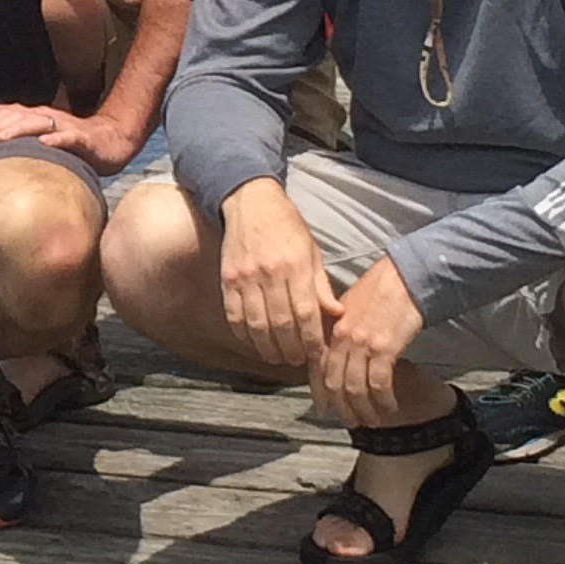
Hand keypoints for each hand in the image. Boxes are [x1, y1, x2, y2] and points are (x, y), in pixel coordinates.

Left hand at [0, 99, 139, 173]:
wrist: (113, 140)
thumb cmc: (74, 139)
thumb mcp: (43, 130)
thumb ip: (19, 122)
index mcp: (38, 117)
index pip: (9, 116)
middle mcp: (49, 118)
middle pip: (19, 117)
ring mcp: (66, 127)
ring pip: (39, 124)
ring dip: (18, 130)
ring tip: (0, 139)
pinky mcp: (84, 139)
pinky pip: (69, 138)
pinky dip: (56, 140)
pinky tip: (44, 144)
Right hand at [217, 179, 336, 365]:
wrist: (252, 202)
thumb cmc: (287, 227)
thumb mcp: (312, 251)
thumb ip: (321, 286)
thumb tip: (336, 315)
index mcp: (296, 266)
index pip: (305, 313)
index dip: (310, 339)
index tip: (315, 354)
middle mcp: (270, 272)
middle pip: (280, 323)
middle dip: (290, 349)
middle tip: (296, 361)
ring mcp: (246, 276)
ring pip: (256, 324)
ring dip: (267, 347)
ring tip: (276, 357)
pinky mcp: (227, 278)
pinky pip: (234, 315)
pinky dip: (243, 334)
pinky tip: (253, 342)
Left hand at [309, 256, 425, 427]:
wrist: (404, 276)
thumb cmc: (381, 289)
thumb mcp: (350, 307)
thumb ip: (339, 330)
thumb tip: (336, 352)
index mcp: (332, 328)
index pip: (318, 367)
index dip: (319, 392)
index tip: (322, 409)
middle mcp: (342, 338)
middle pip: (335, 382)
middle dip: (342, 407)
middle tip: (352, 422)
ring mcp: (361, 343)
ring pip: (355, 388)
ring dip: (363, 409)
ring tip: (372, 421)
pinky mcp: (384, 348)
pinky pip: (378, 383)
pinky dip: (383, 400)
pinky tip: (389, 407)